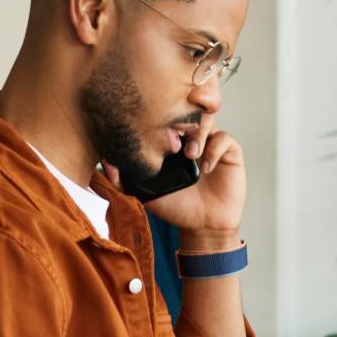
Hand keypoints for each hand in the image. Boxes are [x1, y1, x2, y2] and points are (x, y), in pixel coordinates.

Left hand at [128, 120, 247, 241]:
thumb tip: (105, 159)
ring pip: (208, 119)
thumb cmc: (175, 206)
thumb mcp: (143, 192)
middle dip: (181, 119)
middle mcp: (192, 137)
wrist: (202, 224)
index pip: (168, 116)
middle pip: (189, 111)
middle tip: (173, 136)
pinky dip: (214, 150)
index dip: (162, 117)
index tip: (152, 129)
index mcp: (172, 140)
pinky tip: (206, 168)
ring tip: (190, 154)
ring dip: (198, 134)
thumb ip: (122, 178)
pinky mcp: (230, 153)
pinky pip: (224, 139)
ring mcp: (211, 143)